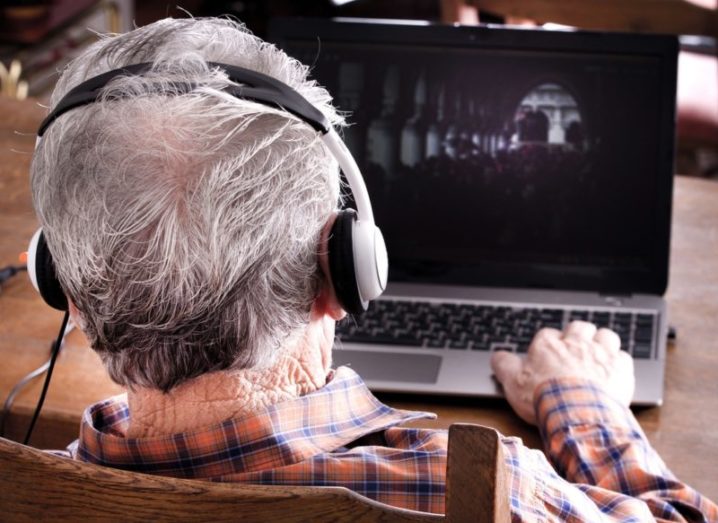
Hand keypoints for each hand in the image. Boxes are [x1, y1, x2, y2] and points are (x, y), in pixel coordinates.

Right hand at [490, 321, 634, 424]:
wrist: (578, 414)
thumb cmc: (544, 397)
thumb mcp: (512, 382)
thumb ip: (504, 365)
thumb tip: (497, 356)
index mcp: (548, 344)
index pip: (549, 334)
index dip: (549, 344)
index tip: (548, 355)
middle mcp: (575, 343)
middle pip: (579, 327)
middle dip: (579, 334)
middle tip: (576, 348)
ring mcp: (600, 354)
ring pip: (605, 335)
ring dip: (602, 342)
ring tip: (598, 354)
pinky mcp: (620, 369)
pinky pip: (624, 356)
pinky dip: (619, 362)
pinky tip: (614, 371)